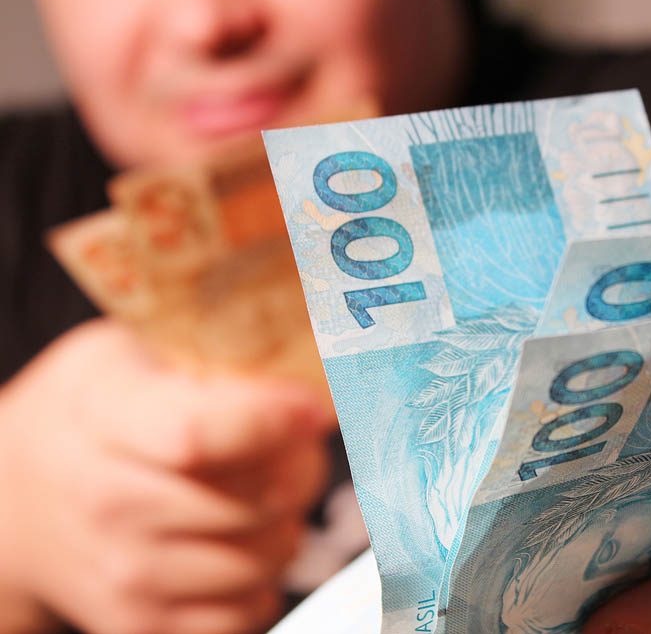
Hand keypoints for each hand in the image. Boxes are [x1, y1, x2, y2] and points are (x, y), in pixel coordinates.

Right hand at [0, 320, 332, 633]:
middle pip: (254, 498)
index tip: (312, 408)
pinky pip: (252, 610)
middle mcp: (106, 503)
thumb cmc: (91, 412)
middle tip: (295, 444)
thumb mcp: (132, 353)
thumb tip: (306, 389)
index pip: (197, 434)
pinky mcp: (143, 624)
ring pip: (266, 556)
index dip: (274, 421)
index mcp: (103, 416)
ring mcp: (124, 574)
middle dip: (300, 466)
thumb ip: (213, 360)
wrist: (18, 500)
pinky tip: (238, 536)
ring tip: (262, 488)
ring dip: (287, 521)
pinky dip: (263, 575)